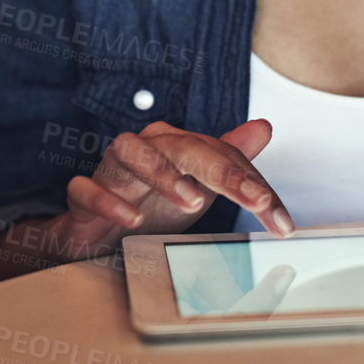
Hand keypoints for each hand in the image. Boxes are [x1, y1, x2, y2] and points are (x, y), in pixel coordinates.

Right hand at [61, 117, 293, 260]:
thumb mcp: (198, 186)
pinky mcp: (84, 194)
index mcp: (177, 145)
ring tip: (193, 200)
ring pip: (132, 153)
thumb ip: (231, 160)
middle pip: (184, 147)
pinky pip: (89, 189)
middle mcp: (147, 148)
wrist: (100, 235)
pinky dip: (110, 201)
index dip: (253, 184)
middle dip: (223, 172)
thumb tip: (264, 127)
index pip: (221, 156)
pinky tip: (133, 218)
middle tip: (253, 199)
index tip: (280, 218)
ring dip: (163, 174)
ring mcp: (112, 169)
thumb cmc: (151, 204)